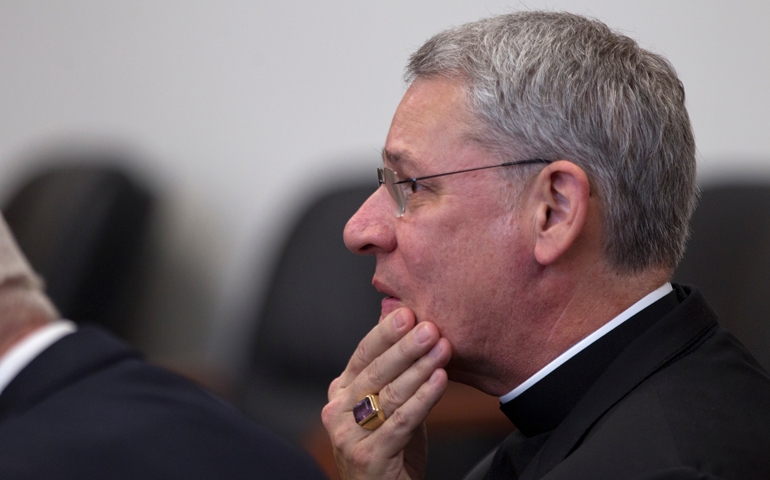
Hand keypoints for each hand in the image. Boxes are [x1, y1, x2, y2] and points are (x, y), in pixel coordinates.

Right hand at [322, 307, 451, 479]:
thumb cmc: (388, 448)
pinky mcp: (368, 456)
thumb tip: (409, 328)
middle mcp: (337, 411)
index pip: (362, 354)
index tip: (408, 312)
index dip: (385, 333)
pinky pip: (401, 421)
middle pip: (375, 372)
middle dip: (405, 347)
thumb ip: (393, 374)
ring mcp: (349, 435)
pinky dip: (423, 398)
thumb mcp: (386, 405)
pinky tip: (440, 380)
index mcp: (340, 392)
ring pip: (389, 394)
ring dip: (419, 368)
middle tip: (429, 327)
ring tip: (442, 349)